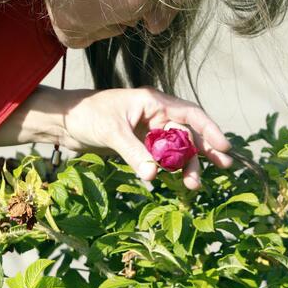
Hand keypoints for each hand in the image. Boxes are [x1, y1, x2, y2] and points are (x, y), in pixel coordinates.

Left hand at [60, 88, 232, 189]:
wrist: (63, 121)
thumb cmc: (86, 115)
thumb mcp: (111, 132)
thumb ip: (134, 153)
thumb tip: (153, 176)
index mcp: (153, 102)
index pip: (189, 114)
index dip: (209, 129)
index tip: (223, 146)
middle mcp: (155, 115)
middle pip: (187, 133)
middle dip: (204, 151)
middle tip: (224, 167)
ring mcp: (148, 131)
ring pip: (175, 149)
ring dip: (186, 164)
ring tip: (194, 185)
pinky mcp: (139, 145)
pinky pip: (161, 157)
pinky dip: (169, 168)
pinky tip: (177, 181)